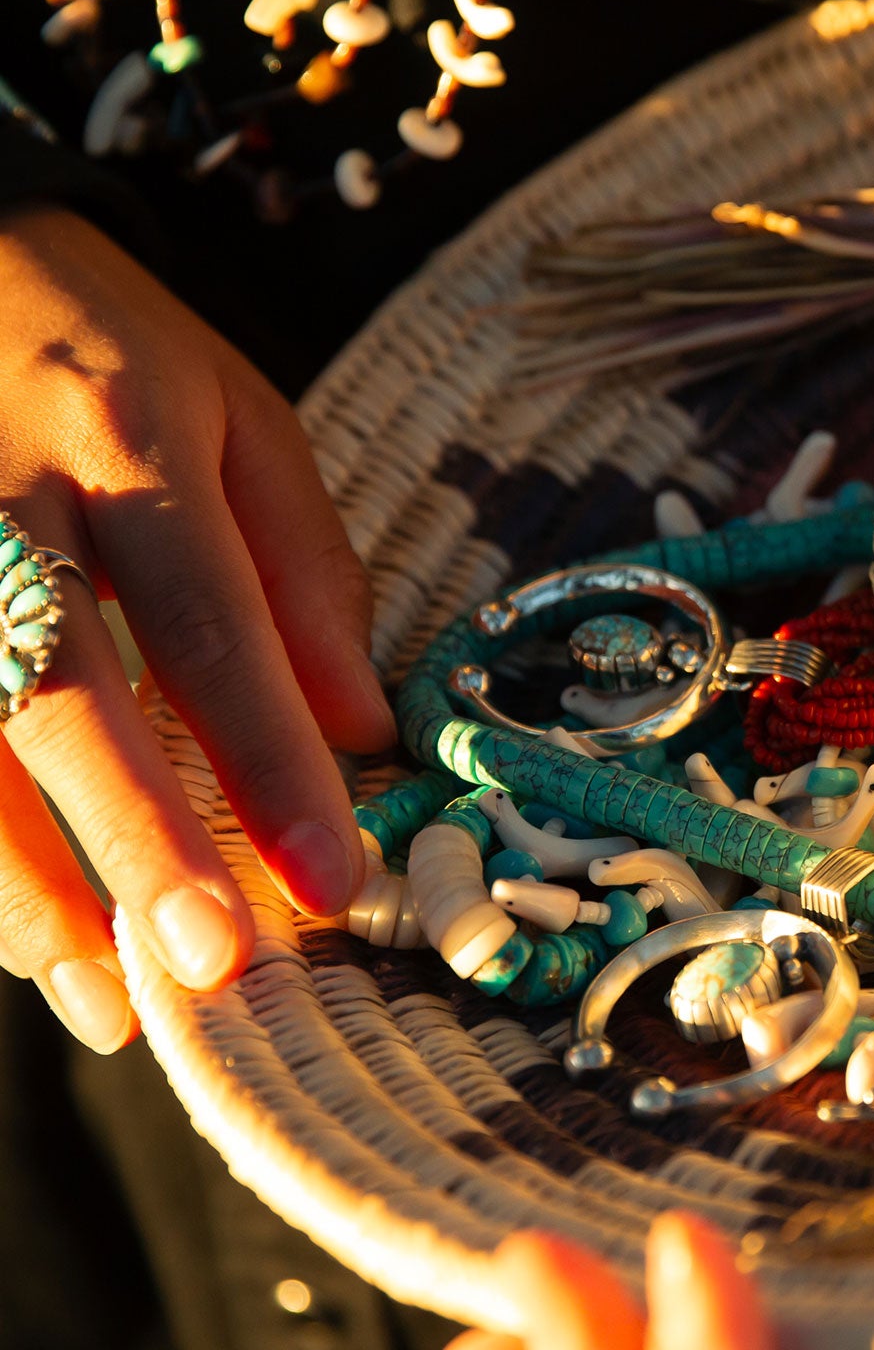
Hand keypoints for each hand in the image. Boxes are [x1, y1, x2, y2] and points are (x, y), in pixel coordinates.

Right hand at [0, 206, 393, 1049]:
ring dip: (18, 880)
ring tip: (100, 995)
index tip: (328, 881)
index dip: (271, 765)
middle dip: (132, 842)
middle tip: (204, 965)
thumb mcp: (247, 424)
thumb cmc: (119, 354)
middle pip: (60, 689)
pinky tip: (14, 930)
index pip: (213, 628)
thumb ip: (305, 574)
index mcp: (130, 442)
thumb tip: (364, 728)